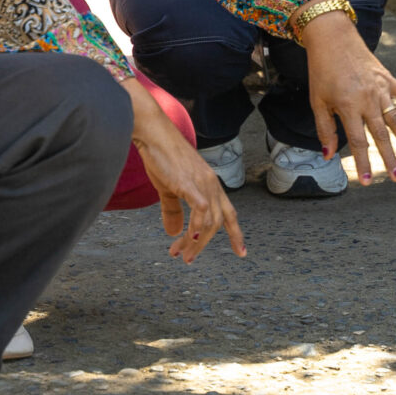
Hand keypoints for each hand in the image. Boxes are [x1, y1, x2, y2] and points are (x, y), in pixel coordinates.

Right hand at [123, 78, 245, 262]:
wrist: (154, 135)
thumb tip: (174, 233)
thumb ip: (174, 211)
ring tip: (181, 254)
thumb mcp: (169, 189)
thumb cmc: (162, 158)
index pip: (229, 214)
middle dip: (203, 245)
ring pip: (208, 222)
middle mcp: (212, 186)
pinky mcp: (190, 183)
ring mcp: (203, 184)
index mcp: (211, 186)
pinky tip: (188, 238)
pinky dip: (196, 226)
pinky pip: (200, 209)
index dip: (236, 234)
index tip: (241, 252)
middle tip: (188, 259)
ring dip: (195, 242)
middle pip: (218, 223)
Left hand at [298, 10, 395, 183]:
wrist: (332, 37)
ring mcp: (381, 88)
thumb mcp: (317, 101)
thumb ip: (325, 129)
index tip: (368, 181)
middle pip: (382, 135)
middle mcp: (368, 99)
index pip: (359, 141)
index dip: (363, 163)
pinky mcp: (388, 78)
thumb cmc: (322, 71)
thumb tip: (328, 155)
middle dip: (389, 158)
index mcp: (348, 106)